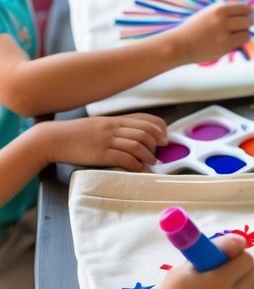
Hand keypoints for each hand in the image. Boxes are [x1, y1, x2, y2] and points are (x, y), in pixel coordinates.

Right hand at [39, 114, 166, 171]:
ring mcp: (107, 140)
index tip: (164, 136)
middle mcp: (113, 128)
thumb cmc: (76, 134)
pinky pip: (123, 158)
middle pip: (144, 131)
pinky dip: (135, 164)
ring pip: (137, 145)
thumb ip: (115, 128)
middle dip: (157, 142)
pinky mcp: (100, 154)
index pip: (144, 119)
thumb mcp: (98, 125)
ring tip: (152, 162)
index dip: (159, 127)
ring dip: (148, 155)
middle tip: (161, 151)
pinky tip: (137, 168)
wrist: (54, 138)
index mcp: (114, 120)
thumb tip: (132, 136)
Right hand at [144, 236, 253, 288]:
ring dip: (250, 273)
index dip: (235, 248)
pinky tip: (249, 283)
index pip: (242, 255)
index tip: (228, 250)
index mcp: (214, 281)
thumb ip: (207, 255)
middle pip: (251, 266)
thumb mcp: (181, 272)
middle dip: (241, 261)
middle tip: (228, 263)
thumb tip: (235, 242)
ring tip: (237, 275)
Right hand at [169, 1, 251, 64]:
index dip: (246, 13)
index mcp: (219, 8)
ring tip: (233, 36)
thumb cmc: (194, 29)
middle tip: (238, 29)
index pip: (244, 7)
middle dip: (246, 24)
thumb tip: (247, 12)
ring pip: (247, 30)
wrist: (180, 44)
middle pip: (248, 18)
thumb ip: (225, 12)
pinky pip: (243, 41)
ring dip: (243, 34)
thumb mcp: (209, 13)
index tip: (242, 18)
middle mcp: (222, 18)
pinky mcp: (224, 44)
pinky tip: (230, 43)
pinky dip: (240, 42)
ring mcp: (224, 31)